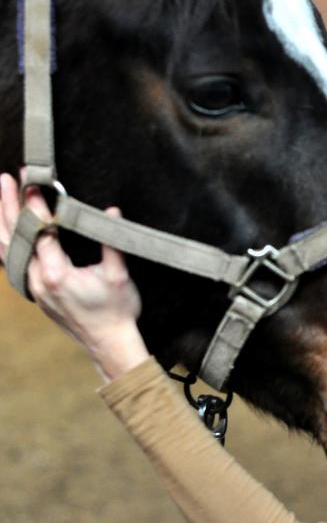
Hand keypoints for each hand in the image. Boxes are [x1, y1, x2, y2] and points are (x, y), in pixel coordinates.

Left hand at [1, 172, 147, 382]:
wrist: (109, 343)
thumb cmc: (117, 311)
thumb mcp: (118, 275)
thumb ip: (110, 242)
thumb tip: (111, 211)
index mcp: (56, 274)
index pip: (39, 231)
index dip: (34, 205)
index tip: (32, 182)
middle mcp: (37, 281)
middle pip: (15, 237)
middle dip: (9, 206)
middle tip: (6, 180)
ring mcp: (33, 289)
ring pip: (8, 251)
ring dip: (3, 223)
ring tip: (0, 199)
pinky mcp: (36, 294)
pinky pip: (13, 264)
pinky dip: (7, 244)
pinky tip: (7, 233)